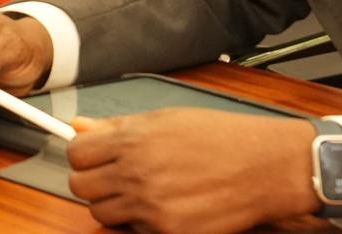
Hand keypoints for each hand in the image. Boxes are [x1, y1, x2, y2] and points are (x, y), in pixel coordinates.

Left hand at [65, 111, 320, 233]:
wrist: (265, 166)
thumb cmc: (221, 138)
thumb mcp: (165, 119)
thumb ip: (117, 128)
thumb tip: (81, 126)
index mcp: (131, 141)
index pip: (76, 154)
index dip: (84, 155)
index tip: (95, 157)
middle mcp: (135, 175)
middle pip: (81, 187)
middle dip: (94, 181)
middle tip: (117, 177)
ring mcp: (151, 208)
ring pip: (102, 214)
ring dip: (116, 204)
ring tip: (144, 192)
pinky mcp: (169, 233)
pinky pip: (135, 230)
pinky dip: (143, 222)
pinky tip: (166, 206)